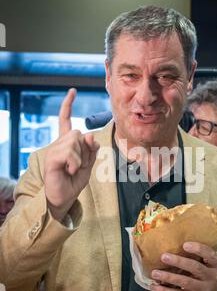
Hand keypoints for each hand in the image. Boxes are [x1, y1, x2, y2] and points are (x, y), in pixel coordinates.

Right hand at [44, 88, 99, 220]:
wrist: (63, 199)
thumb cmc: (74, 182)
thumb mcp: (88, 165)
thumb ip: (91, 151)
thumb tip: (90, 135)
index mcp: (67, 144)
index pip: (65, 121)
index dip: (68, 105)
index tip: (72, 91)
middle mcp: (59, 144)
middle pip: (79, 133)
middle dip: (85, 150)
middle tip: (80, 165)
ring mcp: (54, 151)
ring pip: (75, 142)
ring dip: (80, 158)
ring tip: (73, 170)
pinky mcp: (51, 159)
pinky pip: (69, 153)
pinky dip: (74, 163)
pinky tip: (69, 171)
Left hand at [150, 242, 216, 290]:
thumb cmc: (205, 275)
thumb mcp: (207, 265)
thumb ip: (196, 257)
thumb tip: (171, 244)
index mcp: (214, 265)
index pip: (210, 255)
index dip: (198, 249)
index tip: (184, 244)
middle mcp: (210, 277)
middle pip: (196, 268)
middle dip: (179, 262)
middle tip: (164, 256)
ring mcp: (202, 289)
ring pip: (185, 282)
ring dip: (168, 277)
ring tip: (154, 273)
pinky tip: (154, 286)